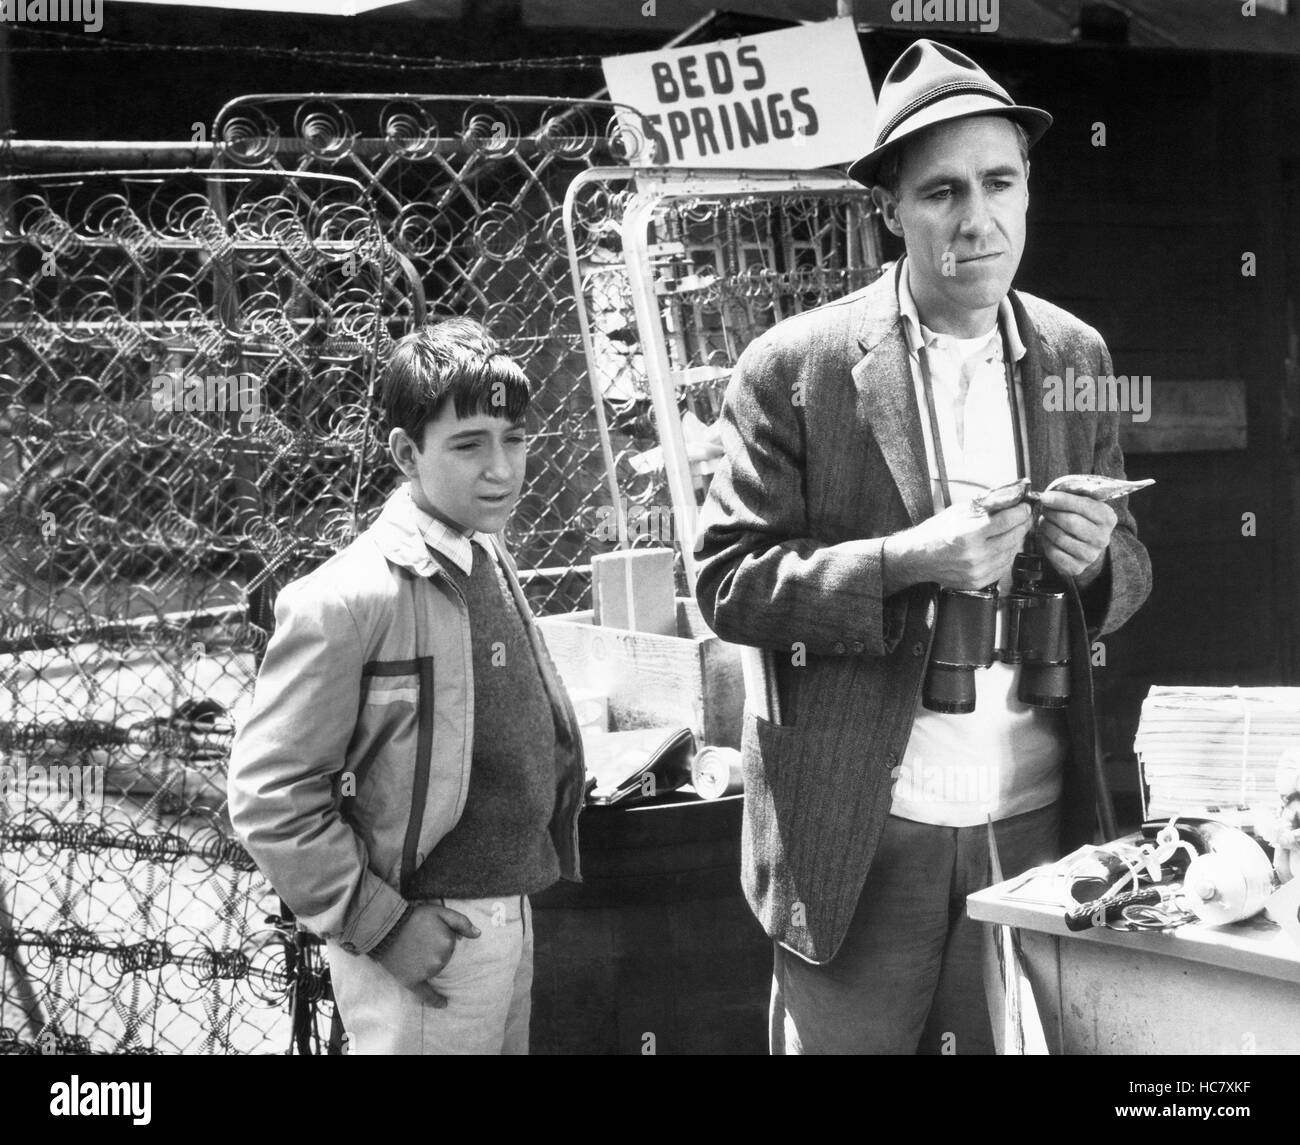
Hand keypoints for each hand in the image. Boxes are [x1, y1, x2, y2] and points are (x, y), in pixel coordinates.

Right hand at [372, 903, 480, 1006]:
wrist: (386, 928)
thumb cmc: (414, 918)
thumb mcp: (440, 911)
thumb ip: (461, 921)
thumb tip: (479, 934)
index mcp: (448, 942)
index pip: (452, 943)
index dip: (442, 936)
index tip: (432, 932)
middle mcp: (439, 959)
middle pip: (445, 958)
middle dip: (436, 950)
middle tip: (422, 941)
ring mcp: (426, 973)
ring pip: (436, 971)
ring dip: (431, 965)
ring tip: (416, 953)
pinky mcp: (412, 981)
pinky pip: (427, 995)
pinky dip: (436, 1000)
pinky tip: (444, 1004)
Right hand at [883, 501, 1031, 591]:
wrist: (918, 558)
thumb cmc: (935, 533)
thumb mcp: (958, 512)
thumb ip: (985, 507)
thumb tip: (1009, 499)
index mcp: (968, 534)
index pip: (1007, 521)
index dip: (1021, 512)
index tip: (1025, 507)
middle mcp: (975, 555)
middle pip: (1013, 537)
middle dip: (1022, 524)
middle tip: (1024, 516)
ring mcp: (978, 571)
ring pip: (1011, 553)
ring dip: (1016, 539)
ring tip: (1014, 530)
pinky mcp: (978, 582)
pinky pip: (1003, 567)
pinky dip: (1007, 555)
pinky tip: (1003, 545)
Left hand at [1036, 490, 1116, 578]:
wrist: (1088, 546)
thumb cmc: (1083, 520)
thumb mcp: (1085, 505)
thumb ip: (1072, 497)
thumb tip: (1048, 496)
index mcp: (1108, 518)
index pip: (1084, 506)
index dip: (1061, 500)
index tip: (1045, 496)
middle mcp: (1102, 538)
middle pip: (1070, 522)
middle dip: (1052, 513)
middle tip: (1045, 509)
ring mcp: (1090, 555)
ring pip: (1059, 537)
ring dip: (1046, 527)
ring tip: (1045, 521)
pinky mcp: (1076, 567)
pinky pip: (1053, 552)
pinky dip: (1045, 542)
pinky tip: (1047, 536)